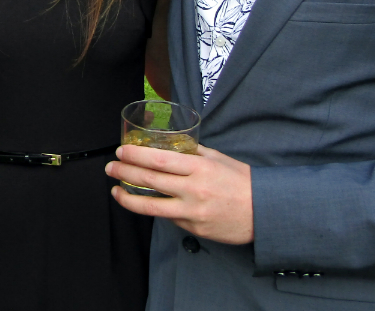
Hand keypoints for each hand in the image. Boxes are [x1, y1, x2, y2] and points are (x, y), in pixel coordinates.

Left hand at [106, 144, 253, 243]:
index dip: (135, 156)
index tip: (121, 151)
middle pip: (150, 180)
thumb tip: (170, 146)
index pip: (159, 160)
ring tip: (115, 191)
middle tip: (110, 168)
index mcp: (200, 167)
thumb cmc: (242, 182)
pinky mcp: (194, 228)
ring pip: (151, 206)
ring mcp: (192, 212)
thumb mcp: (218, 159)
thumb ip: (194, 153)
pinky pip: (169, 217)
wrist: (263, 212)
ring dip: (128, 198)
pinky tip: (144, 203)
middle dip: (124, 173)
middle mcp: (193, 190)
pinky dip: (154, 209)